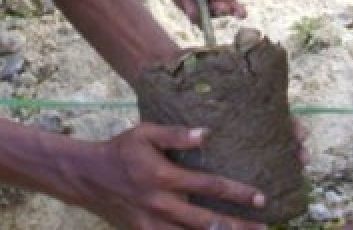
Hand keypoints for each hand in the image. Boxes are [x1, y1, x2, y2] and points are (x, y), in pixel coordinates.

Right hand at [79, 123, 268, 229]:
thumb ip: (176, 134)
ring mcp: (152, 226)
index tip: (260, 198)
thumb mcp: (145, 133)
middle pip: (207, 222)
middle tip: (265, 229)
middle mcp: (161, 206)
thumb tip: (207, 133)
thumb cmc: (121, 151)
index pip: (209, 186)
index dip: (237, 193)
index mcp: (164, 178)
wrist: (87, 177)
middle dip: (238, 227)